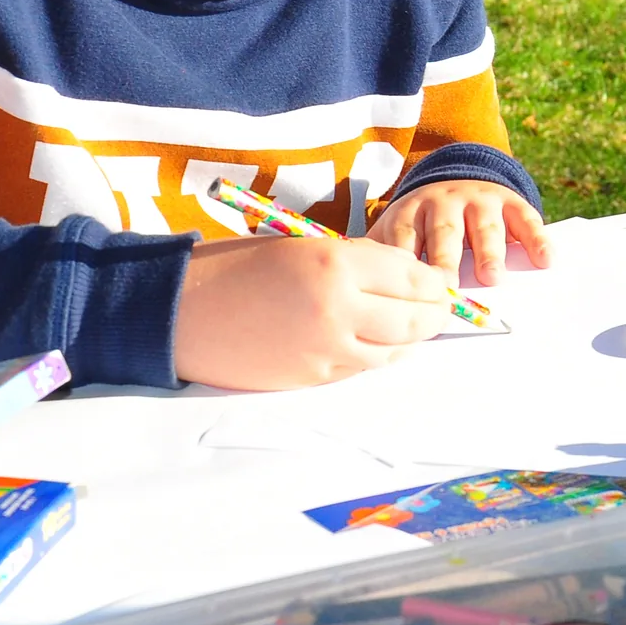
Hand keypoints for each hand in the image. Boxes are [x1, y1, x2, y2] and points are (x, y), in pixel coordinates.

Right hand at [172, 234, 450, 391]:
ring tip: (416, 326)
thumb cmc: (237, 266)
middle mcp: (337, 309)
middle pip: (413, 320)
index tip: (441, 282)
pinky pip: (361, 367)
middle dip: (435, 315)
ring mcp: (325, 350)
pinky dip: (377, 355)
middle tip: (443, 308)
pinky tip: (378, 343)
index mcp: (336, 264)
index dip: (433, 282)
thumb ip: (356, 261)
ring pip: (393, 351)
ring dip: (410, 339)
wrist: (182, 312)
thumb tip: (406, 278)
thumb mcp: (302, 246)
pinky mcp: (311, 378)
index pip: (412, 277)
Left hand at [371, 179, 551, 286]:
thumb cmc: (421, 224)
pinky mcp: (510, 201)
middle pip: (444, 232)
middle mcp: (444, 202)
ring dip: (488, 251)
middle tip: (446, 286)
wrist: (458, 180)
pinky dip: (536, 238)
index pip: (405, 238)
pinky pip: (525, 218)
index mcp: (410, 212)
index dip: (406, 263)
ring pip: (484, 225)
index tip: (405, 293)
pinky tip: (544, 258)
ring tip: (491, 277)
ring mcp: (479, 200)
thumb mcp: (396, 231)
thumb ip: (378, 257)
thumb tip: (351, 293)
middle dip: (445, 258)